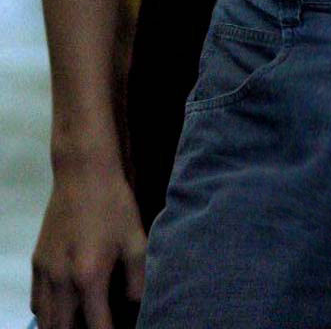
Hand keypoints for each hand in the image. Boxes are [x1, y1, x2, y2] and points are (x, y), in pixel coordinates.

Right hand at [31, 162, 146, 328]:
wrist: (83, 172)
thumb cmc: (115, 205)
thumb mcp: (136, 240)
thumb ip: (138, 279)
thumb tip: (136, 305)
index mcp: (89, 277)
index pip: (96, 327)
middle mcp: (61, 281)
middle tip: (97, 326)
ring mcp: (45, 272)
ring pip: (45, 319)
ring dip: (61, 326)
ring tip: (80, 323)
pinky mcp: (36, 261)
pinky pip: (36, 302)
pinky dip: (47, 313)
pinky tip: (63, 308)